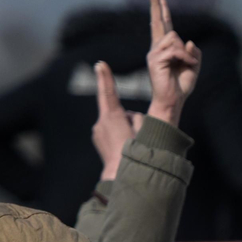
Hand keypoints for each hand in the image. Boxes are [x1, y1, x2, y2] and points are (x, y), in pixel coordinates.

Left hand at [91, 62, 144, 181]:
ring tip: (130, 145)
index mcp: (111, 118)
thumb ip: (138, 119)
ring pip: (117, 122)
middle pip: (120, 112)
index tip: (100, 64)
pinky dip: (120, 136)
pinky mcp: (98, 138)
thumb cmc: (133, 155)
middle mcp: (101, 122)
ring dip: (125, 129)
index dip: (105, 77)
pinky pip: (112, 130)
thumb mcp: (142, 133)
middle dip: (130, 120)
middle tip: (136, 137)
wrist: (119, 177)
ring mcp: (98, 131)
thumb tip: (132, 118)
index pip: (108, 93)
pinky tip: (124, 148)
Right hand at [144, 0, 201, 126]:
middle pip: (158, 22)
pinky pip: (174, 49)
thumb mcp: (193, 66)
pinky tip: (184, 66)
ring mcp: (154, 53)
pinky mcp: (154, 59)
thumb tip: (188, 41)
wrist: (173, 100)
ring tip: (185, 65)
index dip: (161, 9)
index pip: (163, 25)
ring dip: (185, 53)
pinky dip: (184, 58)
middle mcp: (157, 48)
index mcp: (166, 48)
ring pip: (174, 38)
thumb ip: (193, 53)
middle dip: (156, 5)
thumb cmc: (181, 85)